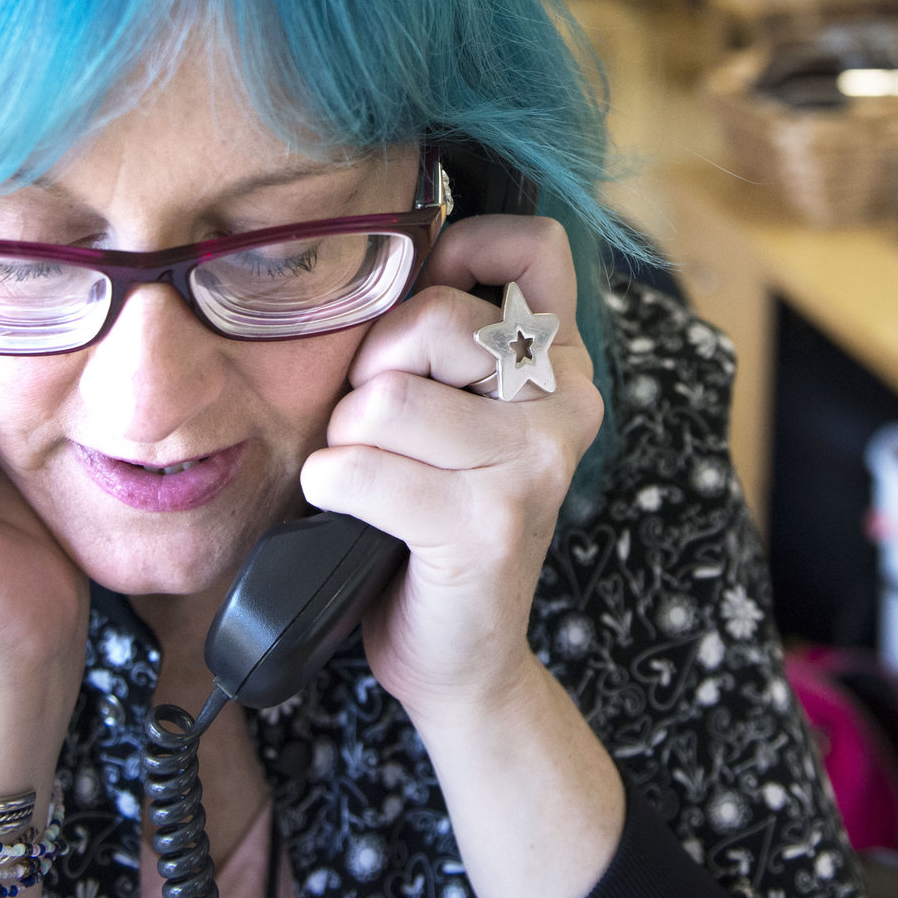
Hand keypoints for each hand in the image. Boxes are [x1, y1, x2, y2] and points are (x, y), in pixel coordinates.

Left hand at [299, 215, 602, 725]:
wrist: (460, 656)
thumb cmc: (434, 515)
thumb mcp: (452, 407)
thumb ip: (445, 331)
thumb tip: (389, 240)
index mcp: (562, 361)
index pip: (533, 245)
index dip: (460, 253)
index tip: (423, 312)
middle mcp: (568, 402)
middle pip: (429, 318)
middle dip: (369, 373)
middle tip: (381, 432)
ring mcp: (536, 463)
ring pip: (383, 400)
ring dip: (345, 441)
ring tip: (373, 480)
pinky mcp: (489, 524)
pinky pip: (357, 470)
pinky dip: (329, 490)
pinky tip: (354, 518)